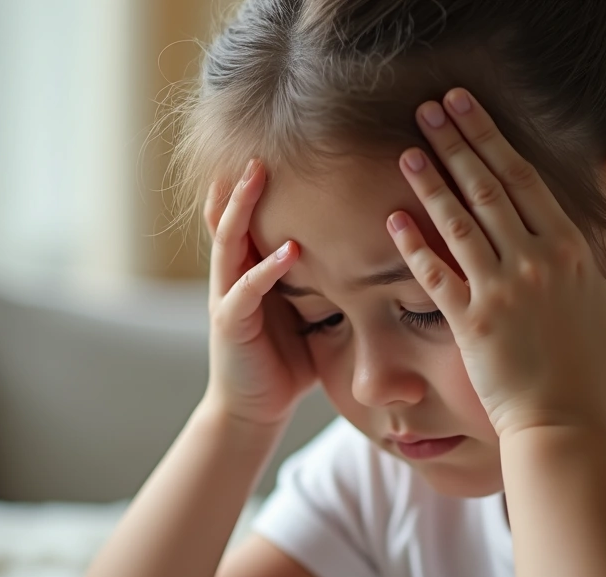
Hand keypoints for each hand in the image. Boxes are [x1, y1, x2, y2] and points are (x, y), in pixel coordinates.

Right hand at [201, 159, 315, 431]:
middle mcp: (232, 273)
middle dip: (243, 177)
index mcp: (250, 265)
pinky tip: (288, 251)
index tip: (282, 140)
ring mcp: (227, 296)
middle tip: (262, 139)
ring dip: (242, 206)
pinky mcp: (229, 324)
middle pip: (232, 213)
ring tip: (256, 174)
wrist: (255, 408)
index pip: (252, 212)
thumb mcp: (311, 308)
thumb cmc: (287, 357)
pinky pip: (246, 291)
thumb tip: (378, 247)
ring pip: (229, 241)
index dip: (259, 179)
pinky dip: (266, 269)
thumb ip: (327, 276)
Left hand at [386, 89, 605, 438]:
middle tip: (430, 108)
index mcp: (572, 252)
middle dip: (457, 142)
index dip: (493, 139)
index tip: (469, 110)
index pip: (527, 180)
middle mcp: (535, 261)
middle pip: (489, 187)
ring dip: (431, 181)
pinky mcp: (470, 322)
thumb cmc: (596, 377)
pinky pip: (435, 275)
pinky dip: (413, 245)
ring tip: (406, 150)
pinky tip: (393, 218)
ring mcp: (500, 290)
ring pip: (459, 222)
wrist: (564, 427)